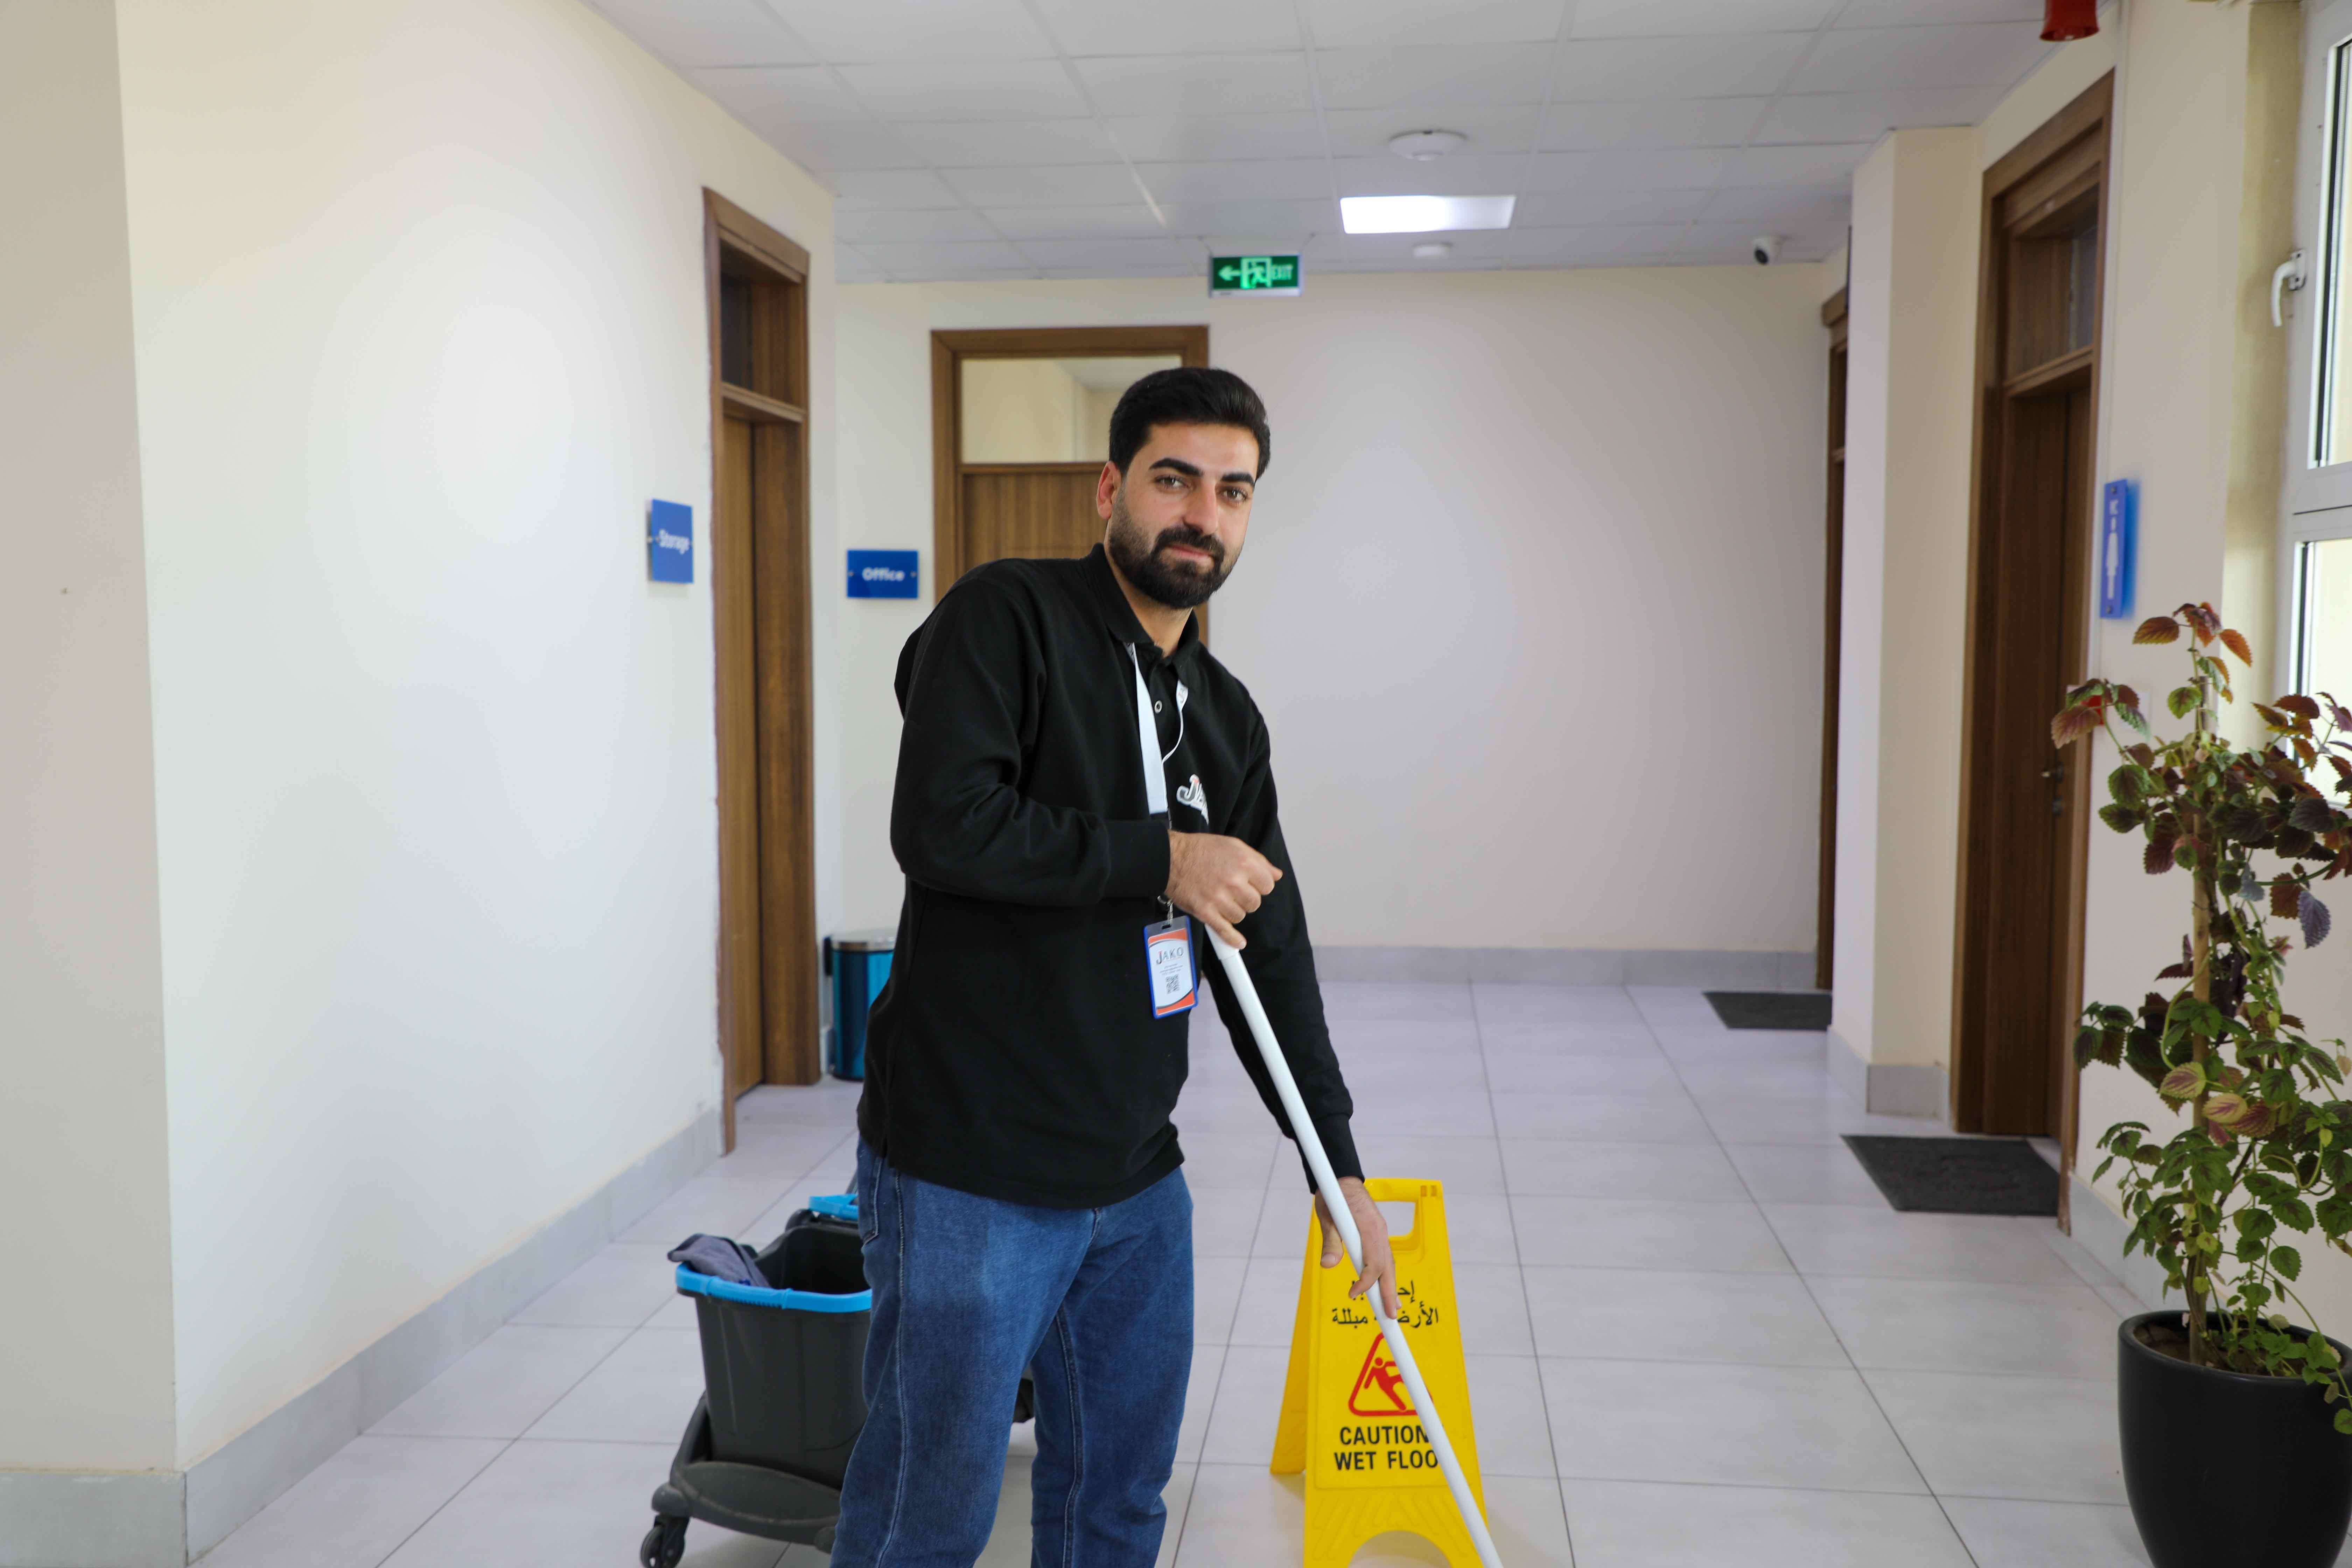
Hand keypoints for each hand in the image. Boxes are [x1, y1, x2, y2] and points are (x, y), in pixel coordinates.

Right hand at [1166, 831, 1279, 948]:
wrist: (1171, 858)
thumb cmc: (1201, 850)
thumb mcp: (1233, 846)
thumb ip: (1258, 861)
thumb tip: (1276, 875)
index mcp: (1244, 862)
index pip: (1268, 885)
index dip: (1260, 885)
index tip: (1251, 885)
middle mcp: (1234, 881)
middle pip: (1255, 903)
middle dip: (1246, 898)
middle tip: (1233, 891)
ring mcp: (1219, 898)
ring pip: (1240, 916)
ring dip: (1233, 911)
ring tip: (1221, 900)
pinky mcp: (1205, 912)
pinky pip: (1224, 930)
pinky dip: (1232, 938)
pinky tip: (1238, 942)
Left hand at [1314, 1176, 1399, 1319]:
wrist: (1342, 1178)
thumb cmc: (1334, 1196)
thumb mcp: (1327, 1216)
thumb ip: (1330, 1241)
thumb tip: (1328, 1264)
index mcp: (1369, 1227)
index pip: (1373, 1262)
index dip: (1366, 1282)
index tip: (1353, 1294)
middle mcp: (1380, 1231)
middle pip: (1388, 1266)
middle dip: (1389, 1292)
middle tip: (1390, 1316)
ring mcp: (1381, 1232)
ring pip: (1389, 1263)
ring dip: (1391, 1286)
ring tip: (1392, 1308)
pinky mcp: (1378, 1233)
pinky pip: (1385, 1257)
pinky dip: (1387, 1274)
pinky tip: (1387, 1287)